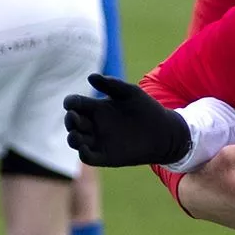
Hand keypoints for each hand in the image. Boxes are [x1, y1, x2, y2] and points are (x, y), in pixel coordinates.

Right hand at [64, 74, 191, 166]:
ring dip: (72, 138)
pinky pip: (88, 157)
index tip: (71, 103)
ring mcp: (99, 141)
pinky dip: (83, 154)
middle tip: (74, 117)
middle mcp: (95, 124)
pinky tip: (84, 148)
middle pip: (72, 122)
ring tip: (76, 134)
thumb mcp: (131, 93)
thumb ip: (112, 84)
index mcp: (98, 107)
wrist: (164, 132)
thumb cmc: (148, 109)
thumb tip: (90, 77)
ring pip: (76, 140)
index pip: (76, 104)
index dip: (70, 103)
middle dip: (70, 120)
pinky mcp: (106, 156)